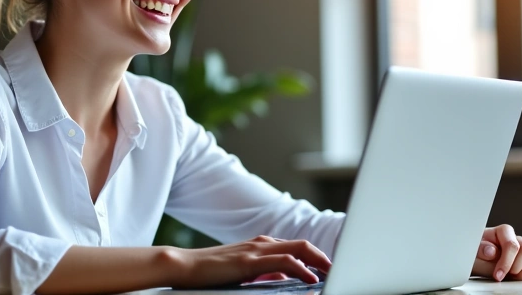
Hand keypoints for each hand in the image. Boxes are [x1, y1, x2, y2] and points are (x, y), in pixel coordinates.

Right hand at [171, 235, 330, 288]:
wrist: (183, 266)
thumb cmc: (210, 272)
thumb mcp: (242, 271)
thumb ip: (263, 271)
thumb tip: (284, 277)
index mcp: (260, 245)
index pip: (295, 247)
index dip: (315, 256)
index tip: (329, 268)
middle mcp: (261, 243)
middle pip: (303, 244)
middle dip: (323, 256)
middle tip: (337, 269)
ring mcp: (255, 249)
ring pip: (298, 248)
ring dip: (318, 260)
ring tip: (332, 273)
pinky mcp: (249, 261)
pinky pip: (283, 261)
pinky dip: (301, 268)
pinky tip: (311, 278)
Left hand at [471, 225, 521, 280]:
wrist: (475, 261)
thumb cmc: (474, 254)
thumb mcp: (472, 252)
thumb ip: (480, 250)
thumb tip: (492, 251)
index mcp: (502, 231)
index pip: (512, 244)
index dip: (506, 262)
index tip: (497, 275)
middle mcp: (515, 238)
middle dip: (515, 267)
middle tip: (501, 275)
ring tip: (507, 275)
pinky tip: (515, 276)